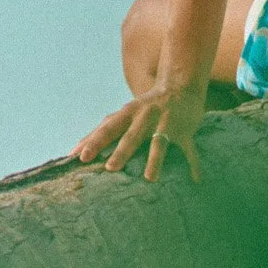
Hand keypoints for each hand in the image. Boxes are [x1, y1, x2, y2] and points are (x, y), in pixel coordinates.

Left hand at [73, 81, 205, 181]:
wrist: (180, 87)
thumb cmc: (143, 108)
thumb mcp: (122, 115)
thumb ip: (99, 132)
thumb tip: (72, 151)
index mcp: (128, 113)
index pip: (108, 128)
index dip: (95, 142)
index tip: (80, 157)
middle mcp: (146, 116)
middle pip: (132, 135)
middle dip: (122, 151)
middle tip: (111, 168)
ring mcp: (166, 122)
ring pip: (159, 142)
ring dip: (155, 160)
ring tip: (150, 179)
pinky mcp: (185, 130)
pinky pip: (189, 149)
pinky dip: (193, 164)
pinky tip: (195, 180)